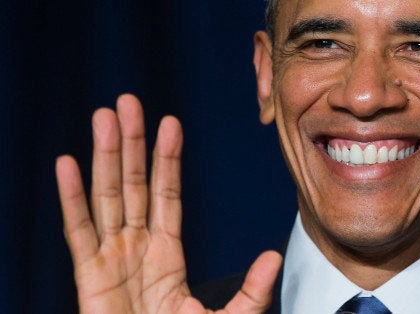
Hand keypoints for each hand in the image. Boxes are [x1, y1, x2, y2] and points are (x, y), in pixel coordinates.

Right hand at [55, 94, 281, 312]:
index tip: (170, 125)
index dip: (167, 160)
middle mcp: (137, 249)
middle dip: (132, 144)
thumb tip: (272, 257)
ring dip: (106, 157)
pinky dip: (71, 199)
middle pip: (134, 186)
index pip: (166, 195)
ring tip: (105, 117)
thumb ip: (250, 291)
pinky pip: (78, 233)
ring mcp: (111, 260)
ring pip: (108, 197)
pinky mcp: (90, 279)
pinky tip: (67, 164)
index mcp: (166, 254)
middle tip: (129, 102)